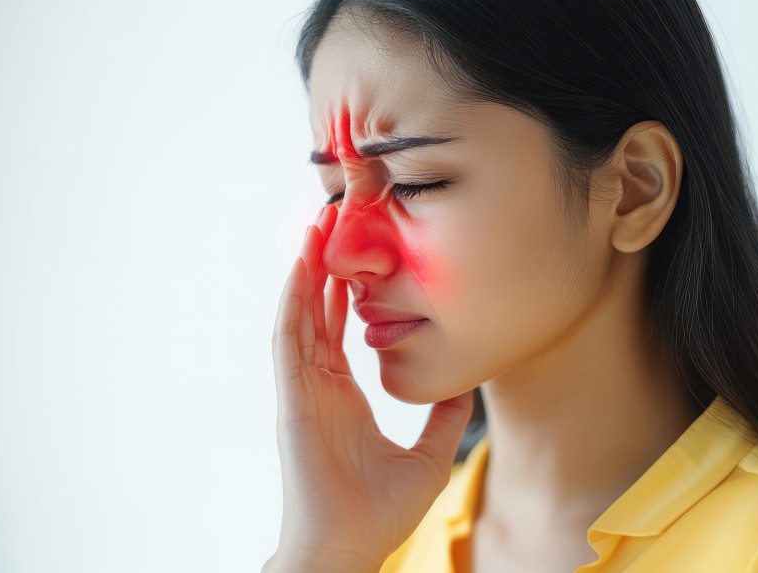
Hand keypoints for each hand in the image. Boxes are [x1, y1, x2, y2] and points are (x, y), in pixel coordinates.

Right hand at [269, 203, 474, 569]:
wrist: (349, 547)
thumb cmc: (379, 512)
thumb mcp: (429, 455)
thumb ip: (445, 416)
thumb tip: (468, 382)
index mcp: (343, 394)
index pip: (339, 327)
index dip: (344, 288)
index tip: (358, 250)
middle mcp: (318, 385)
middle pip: (316, 310)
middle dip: (323, 264)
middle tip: (336, 217)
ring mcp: (302, 390)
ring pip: (299, 315)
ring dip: (305, 269)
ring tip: (316, 224)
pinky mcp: (293, 399)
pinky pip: (289, 341)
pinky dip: (293, 302)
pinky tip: (302, 268)